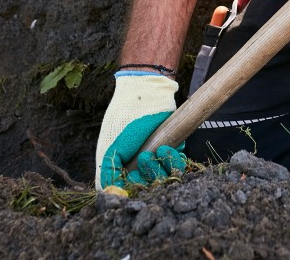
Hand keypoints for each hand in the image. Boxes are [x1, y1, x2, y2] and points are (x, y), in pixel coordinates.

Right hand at [95, 73, 185, 189]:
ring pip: (168, 176)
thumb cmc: (125, 120)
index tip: (136, 176)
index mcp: (122, 167)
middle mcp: (139, 165)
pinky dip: (177, 158)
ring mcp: (156, 157)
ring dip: (166, 166)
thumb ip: (109, 172)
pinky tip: (171, 146)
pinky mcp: (172, 148)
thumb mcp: (112, 148)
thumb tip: (113, 193)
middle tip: (147, 156)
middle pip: (152, 186)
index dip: (136, 187)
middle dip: (152, 174)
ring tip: (162, 149)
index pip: (131, 190)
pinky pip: (179, 163)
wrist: (147, 95)